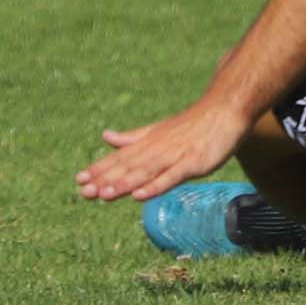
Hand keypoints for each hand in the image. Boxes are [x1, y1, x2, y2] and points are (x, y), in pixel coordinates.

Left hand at [76, 95, 250, 203]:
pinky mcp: (193, 163)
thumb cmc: (193, 124)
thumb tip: (105, 136)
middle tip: (83, 192)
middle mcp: (158, 148)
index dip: (100, 169)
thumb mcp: (159, 130)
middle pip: (129, 166)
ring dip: (124, 184)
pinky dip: (155, 186)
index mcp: (149, 142)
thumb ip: (132, 138)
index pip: (121, 157)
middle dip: (106, 180)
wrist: (227, 109)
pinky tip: (140, 196)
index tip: (79, 180)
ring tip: (103, 195)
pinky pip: (171, 176)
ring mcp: (175, 155)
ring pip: (145, 172)